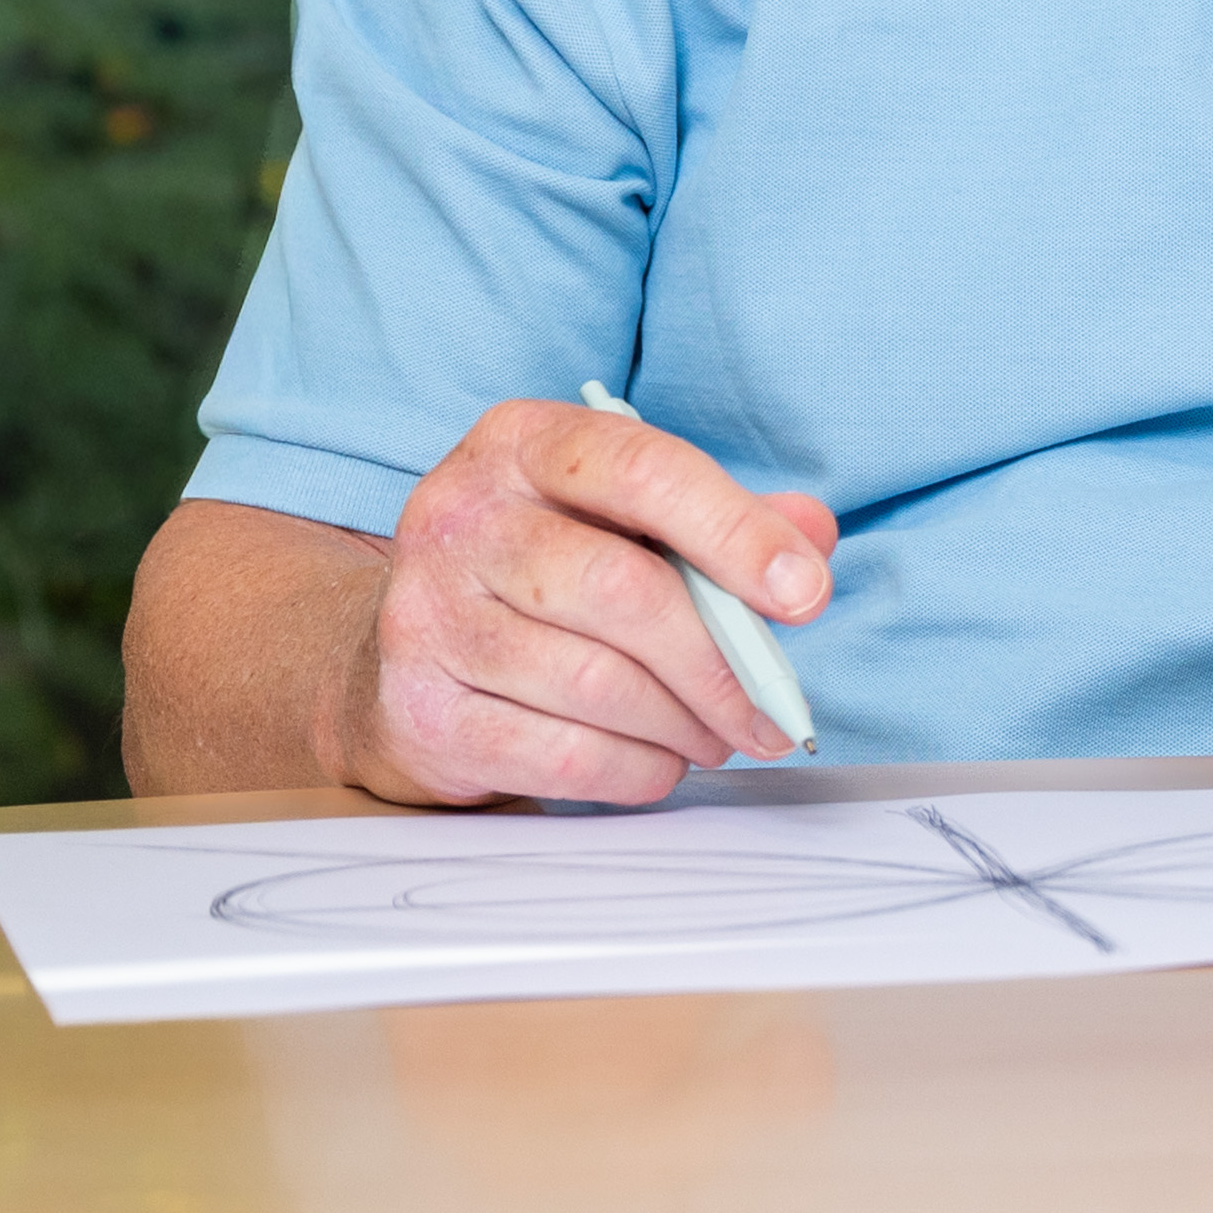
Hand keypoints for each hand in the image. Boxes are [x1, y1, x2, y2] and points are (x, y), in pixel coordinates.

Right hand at [352, 398, 838, 806]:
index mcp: (521, 444)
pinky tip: (658, 761)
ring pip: (595, 683)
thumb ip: (725, 520)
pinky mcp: (419, 709)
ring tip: (717, 734)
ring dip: (685, 724)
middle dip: (720, 663)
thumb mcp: (628, 519)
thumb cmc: (546, 577)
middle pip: (622, 590)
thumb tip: (811, 539)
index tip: (806, 595)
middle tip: (768, 707)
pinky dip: (636, 768)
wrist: (401, 660)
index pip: (643, 470)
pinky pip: (559, 752)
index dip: (738, 533)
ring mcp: (426, 614)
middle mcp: (459, 517)